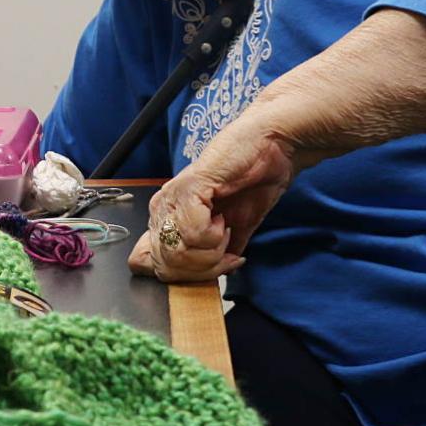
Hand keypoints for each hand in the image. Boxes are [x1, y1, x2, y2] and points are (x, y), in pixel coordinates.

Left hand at [133, 116, 305, 282]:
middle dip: (203, 269)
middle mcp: (162, 208)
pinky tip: (224, 219)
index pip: (154, 266)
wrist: (271, 147)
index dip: (189, 276)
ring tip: (225, 230)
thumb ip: (217, 253)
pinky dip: (214, 236)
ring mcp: (171, 198)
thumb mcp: (232, 230)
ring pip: (178, 253)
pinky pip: (192, 234)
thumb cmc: (253, 181)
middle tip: (226, 252)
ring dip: (211, 253)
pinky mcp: (187, 189)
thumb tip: (207, 277)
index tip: (218, 265)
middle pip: (166, 266)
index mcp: (168, 218)